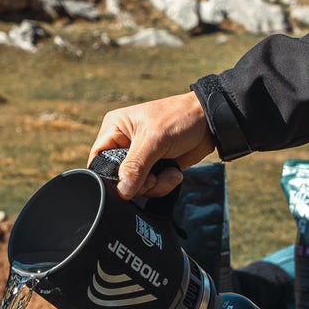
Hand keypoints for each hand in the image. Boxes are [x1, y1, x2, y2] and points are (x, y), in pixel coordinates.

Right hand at [91, 92, 214, 199]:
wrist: (210, 122)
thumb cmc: (180, 118)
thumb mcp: (155, 140)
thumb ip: (136, 166)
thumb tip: (122, 190)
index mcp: (115, 129)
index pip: (98, 159)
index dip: (110, 175)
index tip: (128, 182)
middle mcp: (123, 144)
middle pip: (117, 178)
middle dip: (138, 183)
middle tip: (154, 176)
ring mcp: (139, 158)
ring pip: (134, 187)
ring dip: (154, 185)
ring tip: (169, 171)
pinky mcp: (154, 167)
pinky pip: (150, 187)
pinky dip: (163, 185)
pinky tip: (174, 172)